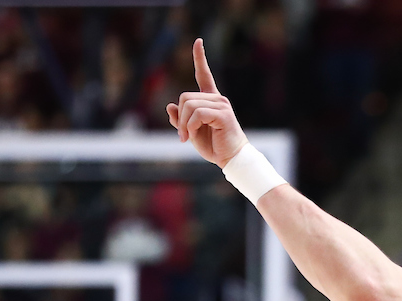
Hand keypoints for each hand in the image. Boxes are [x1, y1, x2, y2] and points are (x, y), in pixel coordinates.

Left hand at [166, 39, 247, 167]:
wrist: (231, 159)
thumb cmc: (214, 146)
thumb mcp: (191, 132)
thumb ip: (180, 119)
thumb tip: (170, 106)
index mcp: (211, 100)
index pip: (204, 74)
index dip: (199, 57)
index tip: (198, 41)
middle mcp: (217, 99)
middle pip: (184, 97)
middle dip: (179, 117)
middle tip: (182, 135)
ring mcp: (221, 105)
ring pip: (188, 105)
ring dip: (183, 124)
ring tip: (186, 138)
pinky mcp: (223, 114)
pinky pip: (197, 114)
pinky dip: (189, 126)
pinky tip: (191, 136)